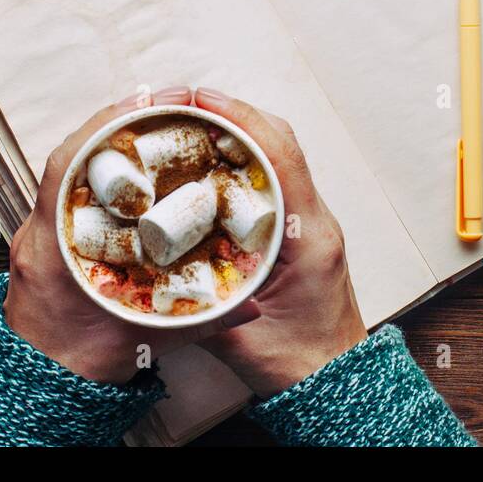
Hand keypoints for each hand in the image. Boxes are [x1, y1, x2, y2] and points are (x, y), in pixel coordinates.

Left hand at [3, 86, 219, 383]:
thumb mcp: (142, 341)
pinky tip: (136, 161)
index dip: (106, 126)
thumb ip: (198, 321)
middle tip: (165, 101)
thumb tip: (250, 304)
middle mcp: (39, 232)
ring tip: (156, 119)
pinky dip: (104, 169)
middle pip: (73, 156)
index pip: (67, 166)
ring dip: (112, 141)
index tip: (145, 101)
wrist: (41, 390)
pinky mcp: (49, 241)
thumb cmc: (78, 364)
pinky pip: (73, 188)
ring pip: (72, 169)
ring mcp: (40, 234)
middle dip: (118, 122)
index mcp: (53, 247)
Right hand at [192, 87, 368, 397]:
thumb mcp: (242, 341)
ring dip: (238, 133)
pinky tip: (208, 164)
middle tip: (184, 103)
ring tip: (191, 123)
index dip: (240, 119)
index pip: (281, 155)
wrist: (336, 383)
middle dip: (233, 114)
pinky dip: (243, 160)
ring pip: (278, 155)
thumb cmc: (300, 363)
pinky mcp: (301, 229)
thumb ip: (199, 312)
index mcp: (308, 233)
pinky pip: (274, 177)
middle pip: (280, 142)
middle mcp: (315, 218)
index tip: (200, 98)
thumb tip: (147, 284)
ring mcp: (311, 221)